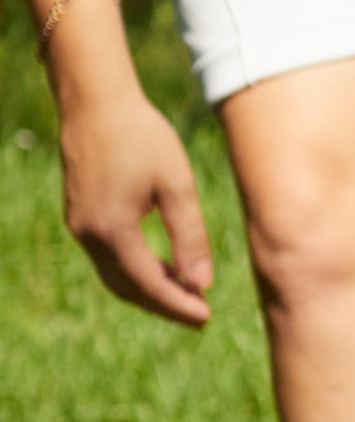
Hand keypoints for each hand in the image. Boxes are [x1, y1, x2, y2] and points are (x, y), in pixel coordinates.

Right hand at [59, 87, 213, 327]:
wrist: (97, 104)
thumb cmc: (142, 137)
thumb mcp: (177, 184)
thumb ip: (189, 235)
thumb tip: (202, 283)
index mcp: (113, 228)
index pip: (148, 284)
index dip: (178, 304)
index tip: (207, 317)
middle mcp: (89, 234)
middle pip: (128, 288)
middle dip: (164, 305)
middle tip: (201, 316)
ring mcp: (80, 227)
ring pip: (115, 276)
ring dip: (149, 290)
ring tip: (188, 295)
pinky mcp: (80, 218)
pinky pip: (108, 258)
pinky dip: (135, 271)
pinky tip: (164, 268)